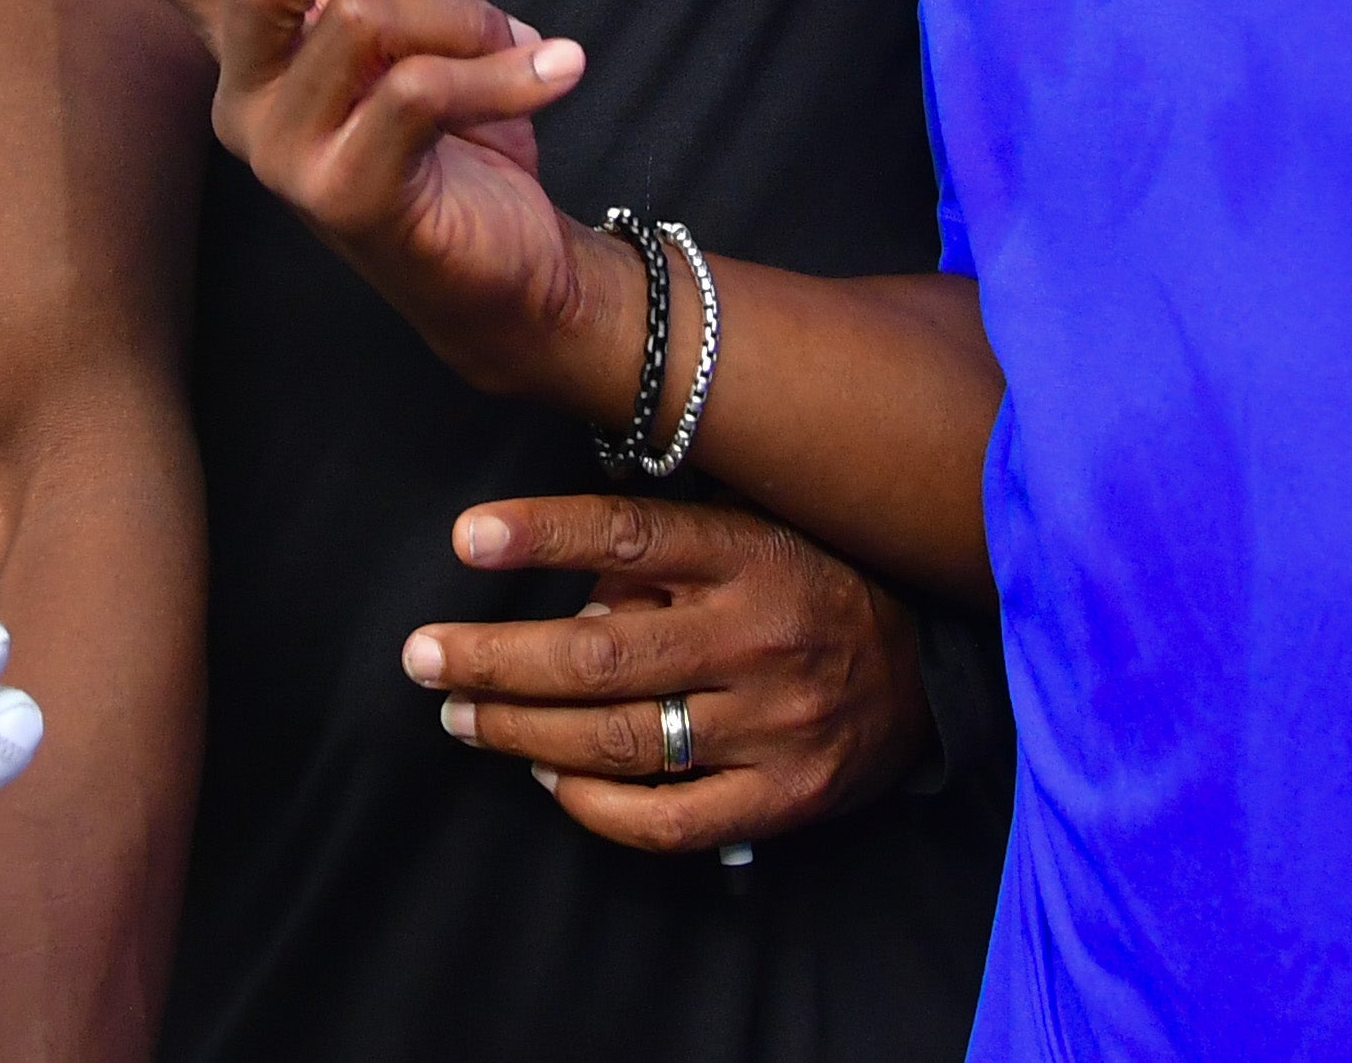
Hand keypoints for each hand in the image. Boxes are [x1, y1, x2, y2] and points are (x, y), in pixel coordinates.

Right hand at [0, 0, 620, 402]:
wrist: (516, 275)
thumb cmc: (467, 147)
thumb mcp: (446, 22)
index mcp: (249, 43)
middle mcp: (243, 96)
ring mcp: (280, 153)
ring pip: (357, 20)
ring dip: (466, 21)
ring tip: (527, 48)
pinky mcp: (337, 198)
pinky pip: (411, 91)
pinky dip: (502, 70)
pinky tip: (556, 70)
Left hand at [403, 495, 927, 855]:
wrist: (928, 674)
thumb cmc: (815, 585)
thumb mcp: (756, 533)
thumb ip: (667, 552)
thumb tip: (563, 586)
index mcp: (752, 555)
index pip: (634, 536)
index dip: (545, 534)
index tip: (466, 538)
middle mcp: (759, 637)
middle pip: (601, 654)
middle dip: (496, 659)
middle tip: (423, 658)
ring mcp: (772, 725)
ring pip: (618, 739)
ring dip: (521, 730)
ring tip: (462, 716)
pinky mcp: (782, 797)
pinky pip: (665, 819)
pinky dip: (591, 805)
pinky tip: (545, 779)